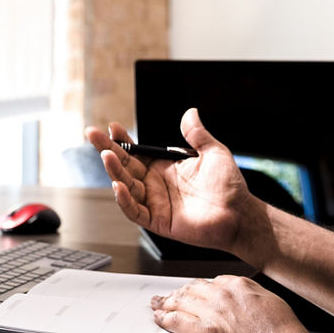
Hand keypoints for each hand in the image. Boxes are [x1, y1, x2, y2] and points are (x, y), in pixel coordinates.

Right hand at [85, 108, 272, 264]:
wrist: (240, 214)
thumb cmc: (229, 186)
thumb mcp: (213, 153)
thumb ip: (198, 134)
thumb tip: (190, 112)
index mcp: (164, 167)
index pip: (136, 151)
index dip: (122, 139)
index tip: (112, 126)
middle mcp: (155, 184)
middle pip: (124, 166)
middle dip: (107, 150)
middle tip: (93, 135)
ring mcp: (155, 202)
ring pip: (126, 186)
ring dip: (114, 172)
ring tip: (107, 156)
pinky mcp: (158, 220)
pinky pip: (135, 211)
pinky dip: (124, 200)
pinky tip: (118, 186)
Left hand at [151, 276, 305, 332]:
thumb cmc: (281, 326)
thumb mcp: (267, 298)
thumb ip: (246, 291)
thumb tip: (236, 292)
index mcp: (236, 284)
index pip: (209, 282)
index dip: (195, 288)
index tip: (191, 291)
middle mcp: (221, 294)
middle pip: (191, 289)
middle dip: (177, 293)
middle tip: (165, 296)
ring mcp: (212, 311)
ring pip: (181, 302)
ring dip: (166, 303)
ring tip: (158, 306)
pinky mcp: (206, 330)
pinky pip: (178, 321)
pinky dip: (166, 319)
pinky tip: (160, 318)